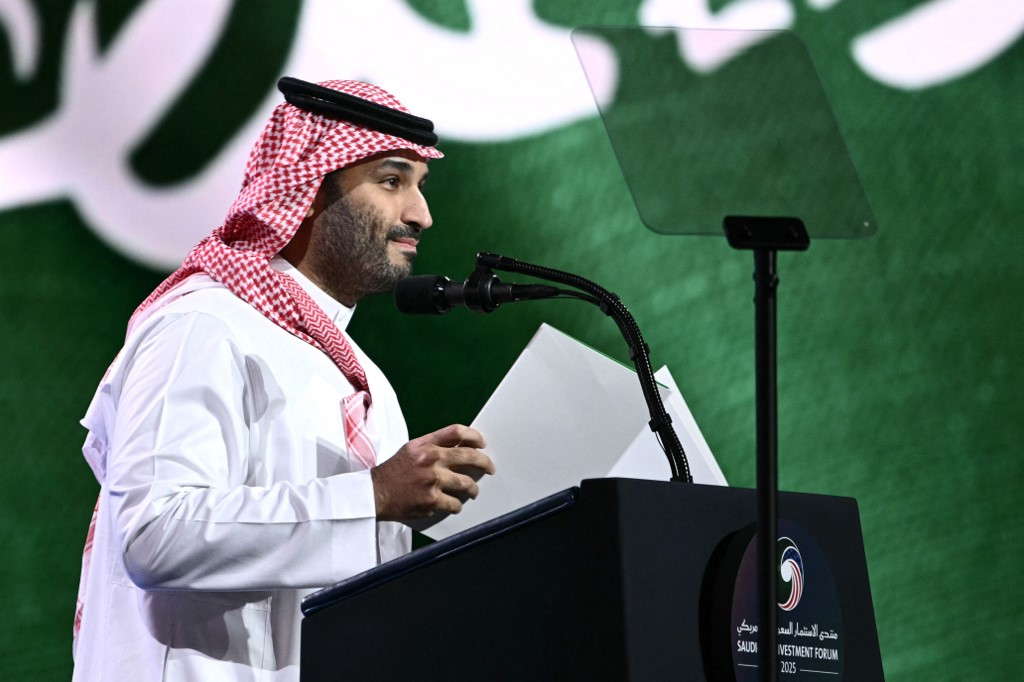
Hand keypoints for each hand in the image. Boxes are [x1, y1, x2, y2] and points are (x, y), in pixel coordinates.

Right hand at [371, 424, 493, 522]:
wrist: (374, 494)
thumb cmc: (393, 472)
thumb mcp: (410, 450)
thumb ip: (433, 446)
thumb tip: (459, 447)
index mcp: (425, 444)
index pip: (456, 432)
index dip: (474, 436)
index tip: (482, 443)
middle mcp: (431, 459)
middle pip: (468, 455)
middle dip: (484, 462)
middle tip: (490, 468)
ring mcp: (432, 480)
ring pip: (466, 483)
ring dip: (473, 489)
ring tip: (473, 491)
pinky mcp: (432, 500)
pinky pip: (455, 504)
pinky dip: (457, 506)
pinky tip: (455, 506)